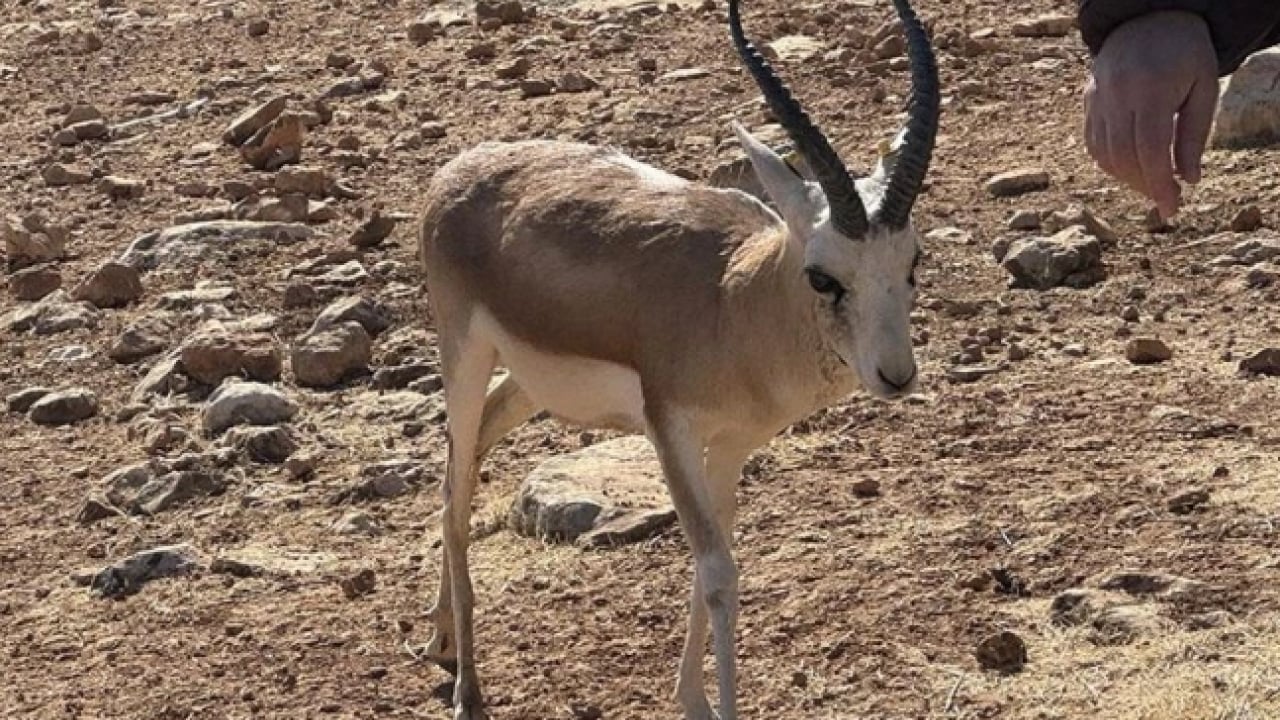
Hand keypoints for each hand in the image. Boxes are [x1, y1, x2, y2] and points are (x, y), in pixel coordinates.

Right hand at [1083, 11, 1218, 218]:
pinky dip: (1111, 162)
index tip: (1172, 208)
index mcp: (1150, 89)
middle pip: (1123, 158)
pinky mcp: (1088, 101)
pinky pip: (1093, 143)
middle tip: (1165, 199)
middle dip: (1144, 185)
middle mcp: (1116, 95)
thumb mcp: (1203, 88)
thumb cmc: (1185, 54)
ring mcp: (1097, 98)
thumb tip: (1187, 179)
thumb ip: (1193, 135)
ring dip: (1127, 177)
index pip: (1150, 151)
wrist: (1148, 19)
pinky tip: (1130, 166)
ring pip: (1104, 155)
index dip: (1159, 184)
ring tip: (1150, 183)